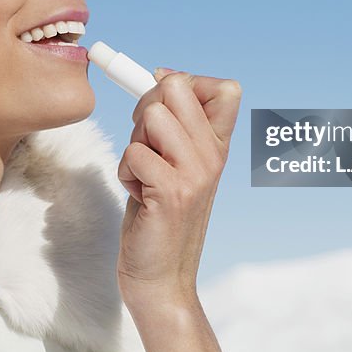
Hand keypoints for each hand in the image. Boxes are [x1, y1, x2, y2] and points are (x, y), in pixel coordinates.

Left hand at [116, 68, 241, 307]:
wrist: (159, 276)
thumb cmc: (157, 215)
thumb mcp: (174, 162)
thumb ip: (174, 122)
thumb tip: (161, 75)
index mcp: (219, 146)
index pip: (226, 88)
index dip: (186, 83)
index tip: (165, 109)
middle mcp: (214, 156)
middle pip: (176, 87)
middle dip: (147, 109)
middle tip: (149, 147)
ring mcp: (195, 174)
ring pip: (152, 116)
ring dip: (134, 143)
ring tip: (144, 174)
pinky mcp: (171, 192)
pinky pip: (133, 153)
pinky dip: (125, 173)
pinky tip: (140, 197)